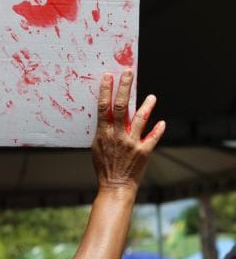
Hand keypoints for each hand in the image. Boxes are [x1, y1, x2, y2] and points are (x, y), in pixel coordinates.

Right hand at [91, 69, 165, 189]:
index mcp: (104, 133)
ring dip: (147, 106)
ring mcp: (132, 143)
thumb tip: (106, 115)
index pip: (104, 106)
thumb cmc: (104, 166)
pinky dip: (158, 129)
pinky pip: (153, 138)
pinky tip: (161, 122)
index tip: (108, 76)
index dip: (106, 90)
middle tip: (128, 73)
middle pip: (122, 106)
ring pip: (140, 119)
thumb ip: (103, 130)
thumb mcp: (97, 146)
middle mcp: (118, 135)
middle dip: (125, 87)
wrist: (115, 185)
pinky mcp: (144, 152)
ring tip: (152, 96)